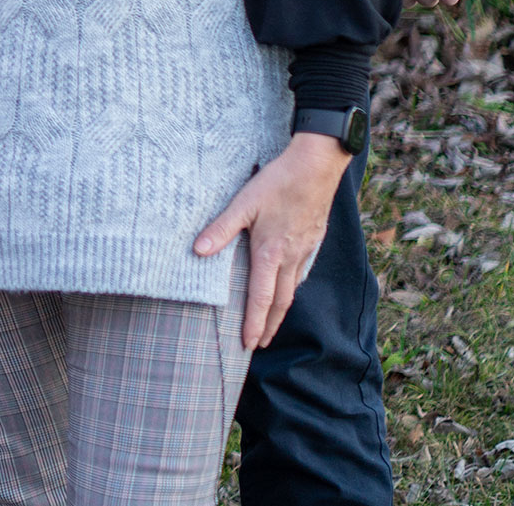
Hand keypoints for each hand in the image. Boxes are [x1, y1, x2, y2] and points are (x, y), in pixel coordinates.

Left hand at [196, 131, 350, 347]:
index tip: (248, 345)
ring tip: (269, 325)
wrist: (316, 169)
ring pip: (292, 290)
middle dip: (267, 326)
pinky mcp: (312, 243)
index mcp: (270, 252)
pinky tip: (286, 289)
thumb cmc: (277, 183)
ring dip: (280, 311)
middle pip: (280, 302)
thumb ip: (221, 228)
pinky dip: (291, 289)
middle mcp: (290, 258)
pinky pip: (300, 274)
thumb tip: (197, 250)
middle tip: (258, 345)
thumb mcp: (242, 203)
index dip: (253, 323)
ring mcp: (304, 252)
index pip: (261, 298)